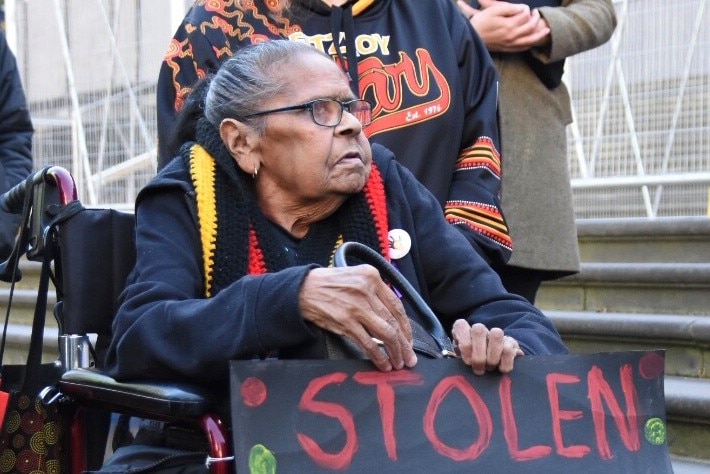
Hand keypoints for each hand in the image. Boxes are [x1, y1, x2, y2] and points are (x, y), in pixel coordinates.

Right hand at [299, 265, 417, 371]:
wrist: (303, 288)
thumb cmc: (329, 284)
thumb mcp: (356, 277)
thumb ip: (374, 292)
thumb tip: (392, 317)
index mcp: (372, 277)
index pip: (397, 305)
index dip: (406, 327)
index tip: (409, 340)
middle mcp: (367, 290)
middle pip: (394, 321)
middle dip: (404, 344)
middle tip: (409, 358)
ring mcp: (357, 307)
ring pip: (386, 333)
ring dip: (395, 352)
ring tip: (398, 363)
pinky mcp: (346, 322)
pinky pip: (369, 343)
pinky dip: (379, 356)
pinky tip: (383, 364)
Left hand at [451, 320, 523, 374]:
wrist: (491, 364)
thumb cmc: (471, 362)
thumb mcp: (460, 360)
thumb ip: (457, 359)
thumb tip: (459, 365)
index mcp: (463, 330)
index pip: (461, 326)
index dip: (464, 344)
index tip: (466, 361)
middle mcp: (479, 329)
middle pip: (478, 330)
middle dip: (478, 355)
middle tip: (478, 370)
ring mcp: (495, 334)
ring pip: (496, 335)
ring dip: (492, 357)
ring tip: (490, 368)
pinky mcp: (511, 343)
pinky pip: (509, 348)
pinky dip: (505, 362)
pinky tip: (501, 369)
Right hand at [457, 0, 549, 52]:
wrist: (471, 37)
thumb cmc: (481, 22)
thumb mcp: (494, 10)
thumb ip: (510, 8)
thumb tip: (522, 8)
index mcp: (509, 25)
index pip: (525, 16)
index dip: (527, 10)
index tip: (525, 7)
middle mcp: (512, 36)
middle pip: (530, 27)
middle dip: (535, 19)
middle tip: (536, 13)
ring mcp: (510, 44)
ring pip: (529, 40)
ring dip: (539, 35)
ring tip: (546, 30)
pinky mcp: (507, 49)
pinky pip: (522, 48)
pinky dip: (530, 44)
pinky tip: (533, 41)